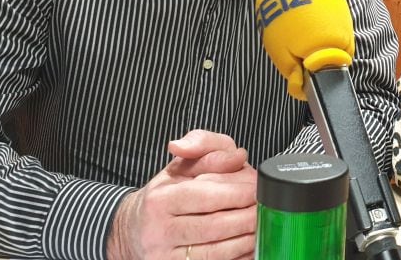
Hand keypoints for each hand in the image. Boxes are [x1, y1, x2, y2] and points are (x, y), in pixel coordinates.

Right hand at [107, 129, 258, 259]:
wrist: (134, 230)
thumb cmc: (165, 195)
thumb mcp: (182, 165)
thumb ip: (209, 150)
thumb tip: (237, 156)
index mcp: (160, 200)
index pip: (207, 195)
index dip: (239, 192)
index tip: (258, 188)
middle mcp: (159, 231)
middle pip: (216, 226)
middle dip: (248, 216)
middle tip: (266, 206)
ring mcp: (166, 257)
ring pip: (217, 252)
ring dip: (248, 238)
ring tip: (262, 223)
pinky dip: (238, 257)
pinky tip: (251, 245)